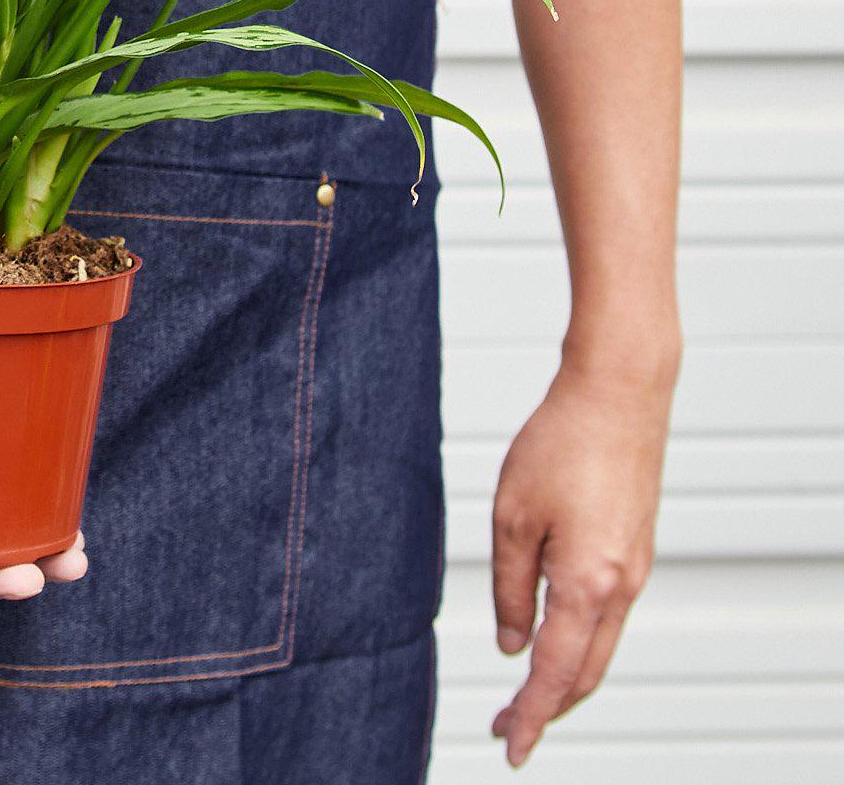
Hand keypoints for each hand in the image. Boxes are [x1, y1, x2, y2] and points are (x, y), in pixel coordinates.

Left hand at [489, 354, 674, 766]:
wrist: (617, 396)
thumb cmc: (560, 444)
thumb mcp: (512, 516)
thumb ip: (510, 587)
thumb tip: (513, 644)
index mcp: (587, 584)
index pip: (555, 673)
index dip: (531, 716)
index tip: (509, 747)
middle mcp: (621, 588)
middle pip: (584, 672)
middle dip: (548, 708)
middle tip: (507, 727)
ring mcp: (635, 571)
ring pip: (600, 647)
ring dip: (565, 677)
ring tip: (525, 693)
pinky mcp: (636, 551)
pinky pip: (608, 617)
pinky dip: (581, 642)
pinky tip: (553, 638)